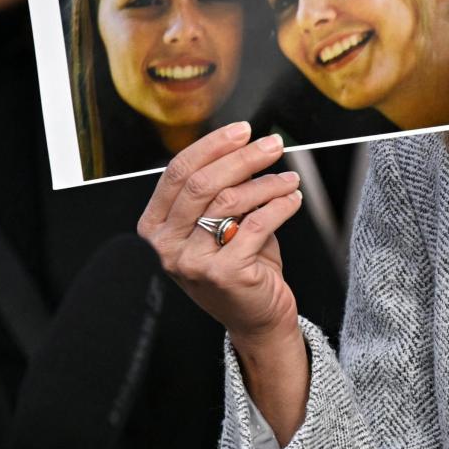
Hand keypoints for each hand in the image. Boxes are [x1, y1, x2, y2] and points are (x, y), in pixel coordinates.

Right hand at [136, 122, 303, 349]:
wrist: (256, 318)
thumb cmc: (240, 266)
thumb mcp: (220, 224)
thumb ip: (220, 191)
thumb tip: (243, 148)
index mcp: (156, 226)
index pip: (177, 173)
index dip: (212, 146)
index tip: (242, 131)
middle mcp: (165, 245)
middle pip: (202, 183)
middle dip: (242, 157)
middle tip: (271, 145)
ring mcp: (190, 262)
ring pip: (230, 201)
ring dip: (267, 183)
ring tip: (290, 179)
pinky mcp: (222, 274)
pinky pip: (256, 224)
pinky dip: (280, 205)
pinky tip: (293, 198)